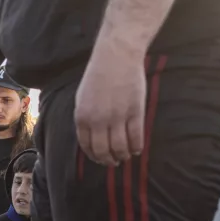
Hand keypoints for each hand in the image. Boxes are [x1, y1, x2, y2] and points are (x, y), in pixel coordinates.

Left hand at [74, 42, 145, 165]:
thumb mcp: (82, 98)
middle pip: (103, 150)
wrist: (116, 57)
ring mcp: (117, 116)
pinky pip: (136, 136)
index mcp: (82, 117)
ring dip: (123, 156)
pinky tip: (137, 150)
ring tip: (126, 157)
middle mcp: (98, 120)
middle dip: (108, 160)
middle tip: (113, 163)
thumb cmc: (97, 76)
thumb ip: (84, 118)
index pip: (86, 146)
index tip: (99, 160)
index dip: (94, 156)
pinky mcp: (135, 111)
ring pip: (120, 147)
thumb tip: (89, 137)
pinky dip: (137, 146)